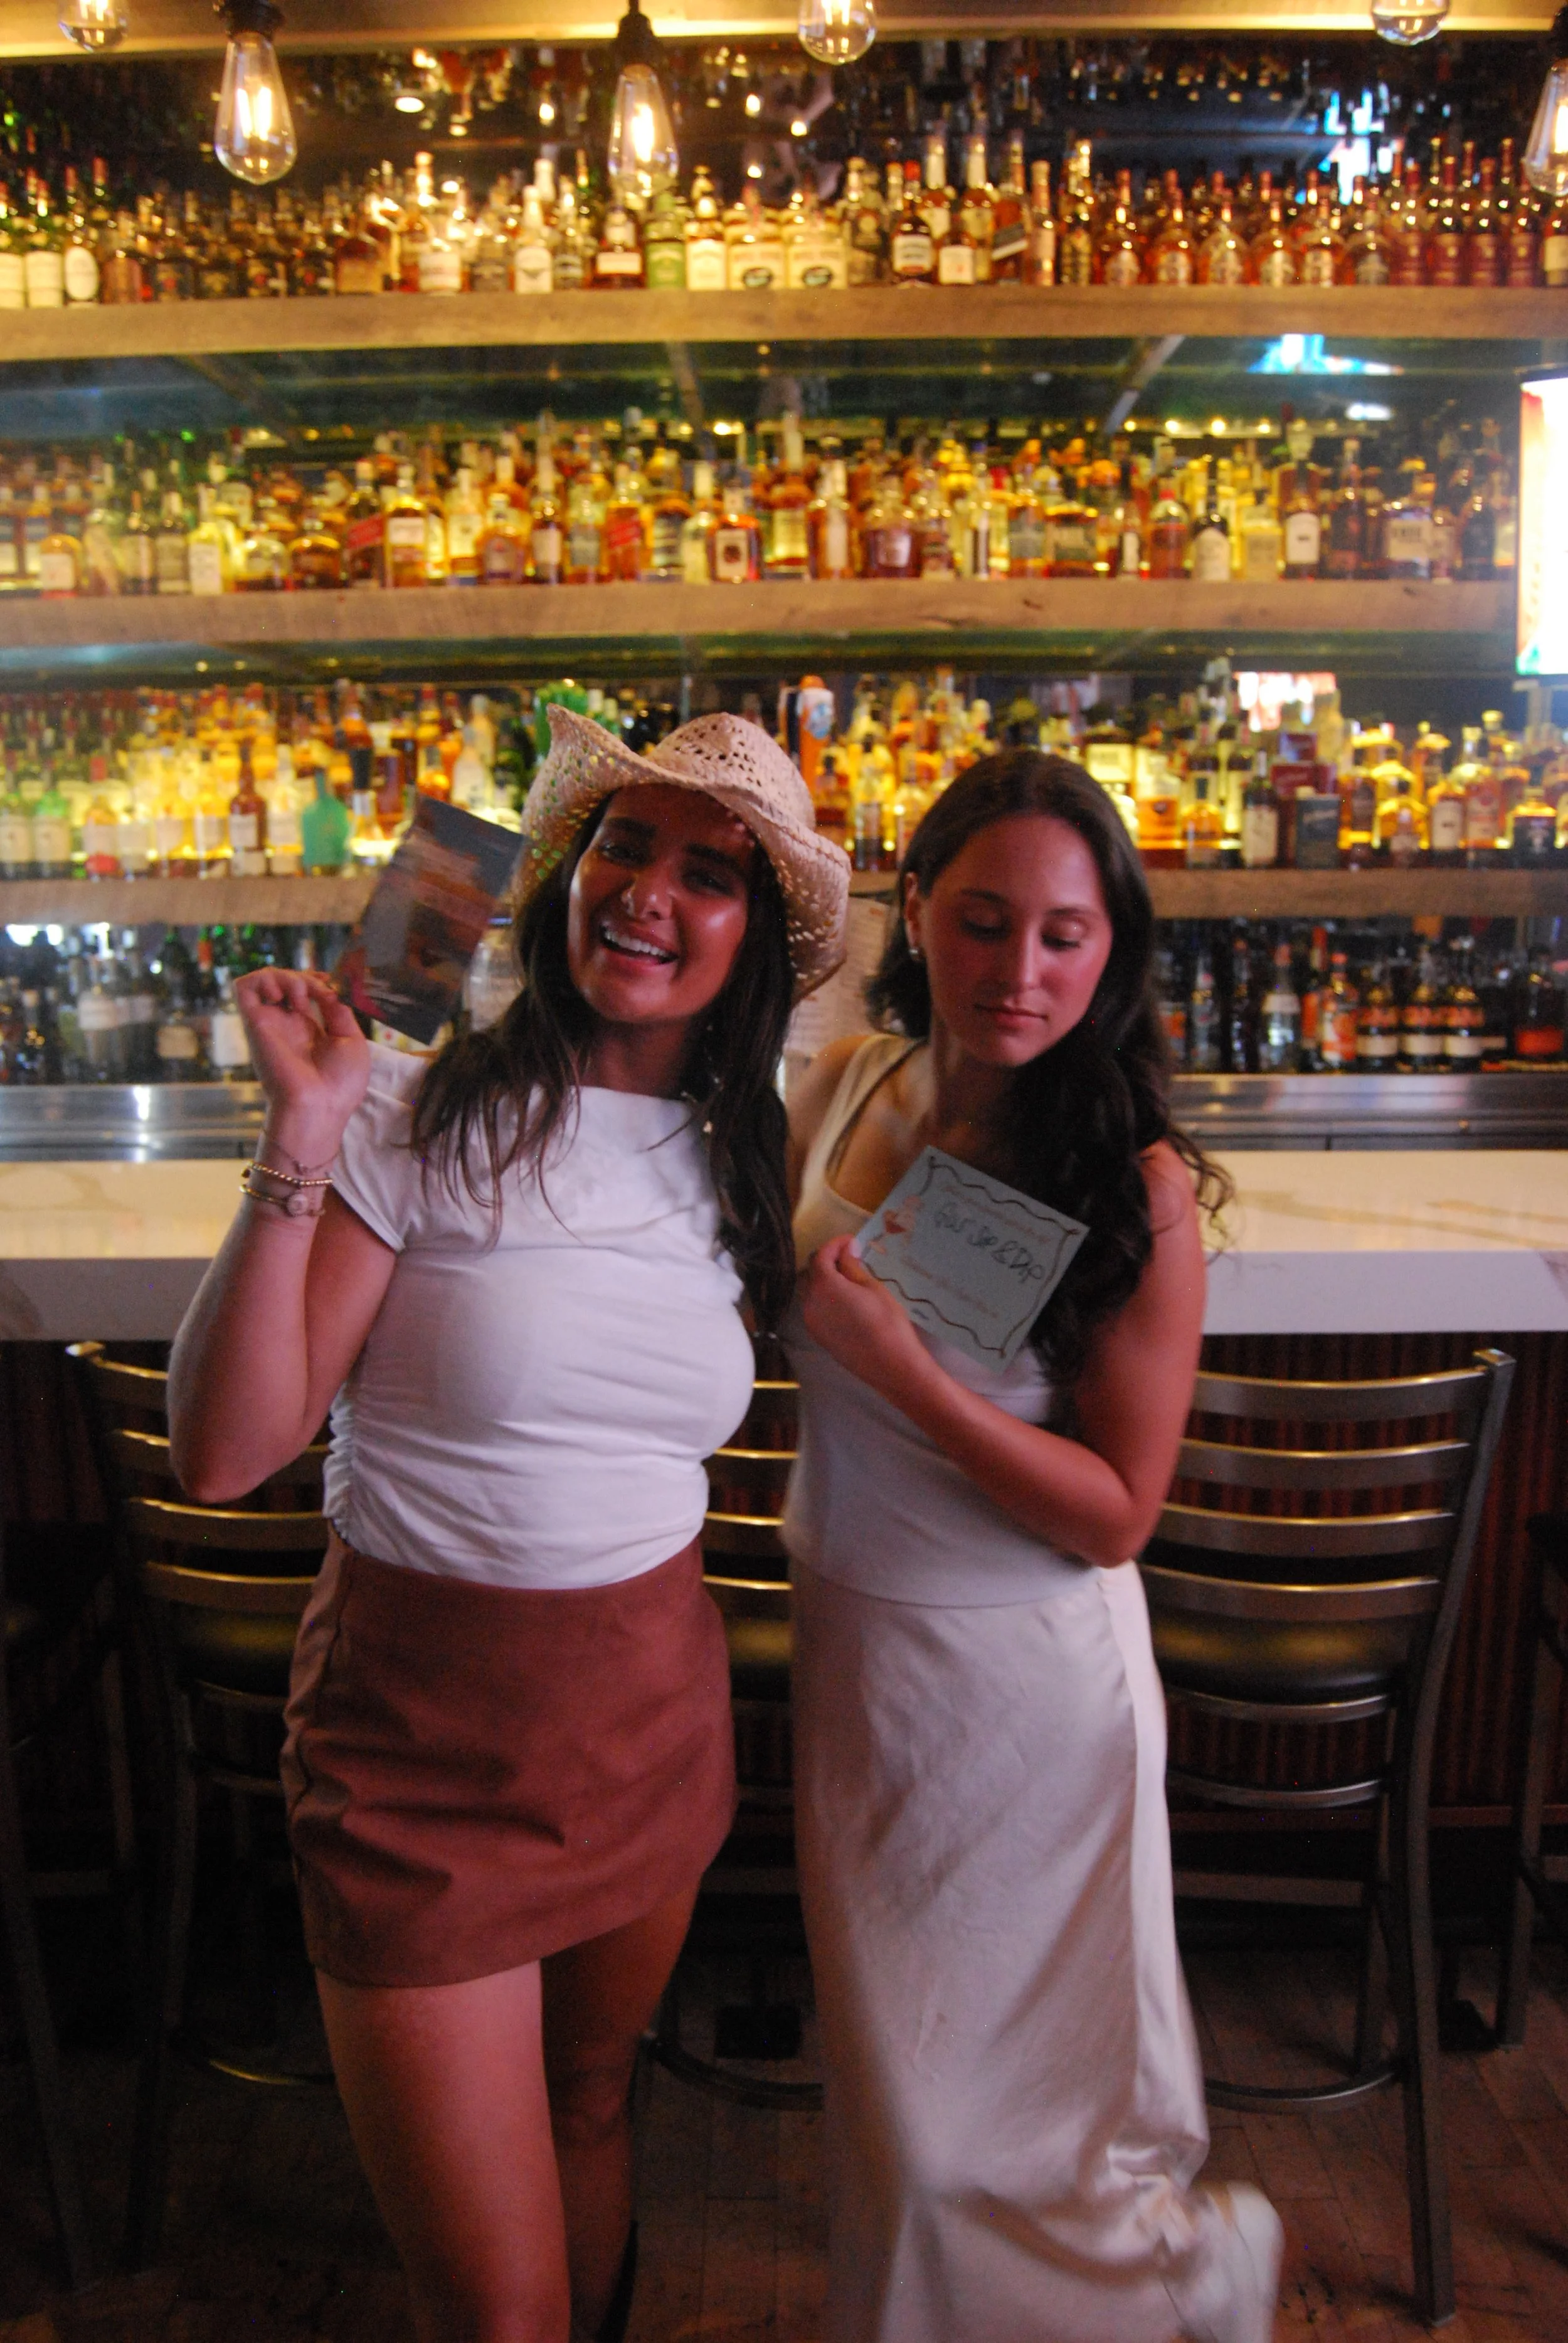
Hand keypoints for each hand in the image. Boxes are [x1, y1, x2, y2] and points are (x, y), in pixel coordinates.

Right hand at [237, 969, 369, 1160]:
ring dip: (287, 976)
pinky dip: (263, 979)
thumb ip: (338, 1012)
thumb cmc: (340, 1084)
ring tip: (301, 998)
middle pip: (285, 982)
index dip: (316, 981)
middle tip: (322, 992)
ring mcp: (269, 1023)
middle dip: (306, 977)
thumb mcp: (351, 1041)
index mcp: (308, 1031)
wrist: (318, 1106)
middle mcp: (286, 1025)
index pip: (303, 992)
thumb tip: (328, 989)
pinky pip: (243, 987)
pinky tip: (282, 996)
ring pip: (264, 979)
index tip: (332, 985)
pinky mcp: (254, 1023)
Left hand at [797, 1234, 932, 1405]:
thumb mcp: (873, 1288)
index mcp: (823, 1286)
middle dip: (828, 1261)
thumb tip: (846, 1251)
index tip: (851, 1240)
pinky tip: (845, 1299)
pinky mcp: (819, 1337)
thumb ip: (853, 1267)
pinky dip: (825, 1298)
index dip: (835, 1244)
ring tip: (849, 1277)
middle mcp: (810, 1303)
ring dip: (825, 1280)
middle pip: (811, 1273)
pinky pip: (816, 1309)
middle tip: (850, 1256)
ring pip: (811, 1292)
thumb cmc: (887, 1322)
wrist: (891, 1365)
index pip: (821, 1256)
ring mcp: (812, 1322)